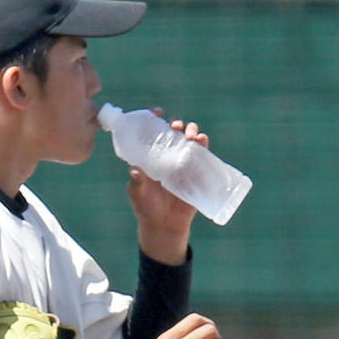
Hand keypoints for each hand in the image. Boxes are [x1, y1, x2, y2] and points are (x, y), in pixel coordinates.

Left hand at [128, 111, 208, 264]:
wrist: (165, 226)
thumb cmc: (146, 207)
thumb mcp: (138, 193)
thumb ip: (136, 182)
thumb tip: (134, 170)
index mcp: (150, 155)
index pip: (152, 131)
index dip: (154, 118)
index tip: (157, 112)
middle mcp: (167, 154)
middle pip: (173, 131)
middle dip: (176, 123)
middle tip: (176, 126)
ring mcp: (183, 162)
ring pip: (189, 139)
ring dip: (191, 131)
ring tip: (191, 134)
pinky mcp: (196, 172)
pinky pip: (202, 155)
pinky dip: (203, 144)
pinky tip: (202, 140)